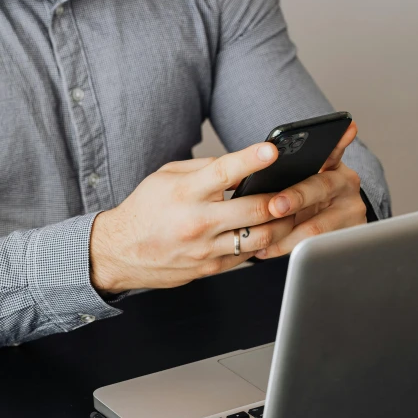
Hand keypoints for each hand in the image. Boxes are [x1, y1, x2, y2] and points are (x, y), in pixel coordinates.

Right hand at [90, 143, 295, 292]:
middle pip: (254, 209)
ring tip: (290, 212)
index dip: (251, 159)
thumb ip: (204, 169)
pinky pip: (247, 256)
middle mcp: (197, 221)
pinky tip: (270, 231)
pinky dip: (263, 243)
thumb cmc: (145, 210)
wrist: (119, 252)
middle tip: (298, 188)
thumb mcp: (166, 177)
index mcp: (184, 192)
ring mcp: (205, 249)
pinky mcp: (210, 268)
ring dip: (281, 224)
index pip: (223, 172)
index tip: (272, 149)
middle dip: (282, 198)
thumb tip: (241, 164)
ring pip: (259, 238)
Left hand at [256, 121, 366, 259]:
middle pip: (321, 187)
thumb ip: (286, 170)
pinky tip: (265, 250)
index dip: (337, 141)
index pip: (333, 149)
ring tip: (259, 238)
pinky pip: (315, 246)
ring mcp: (351, 212)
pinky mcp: (348, 237)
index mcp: (332, 164)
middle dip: (297, 197)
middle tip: (275, 205)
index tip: (344, 129)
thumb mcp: (298, 178)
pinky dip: (287, 249)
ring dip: (286, 234)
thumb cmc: (301, 199)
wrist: (326, 226)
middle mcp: (346, 184)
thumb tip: (250, 165)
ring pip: (317, 226)